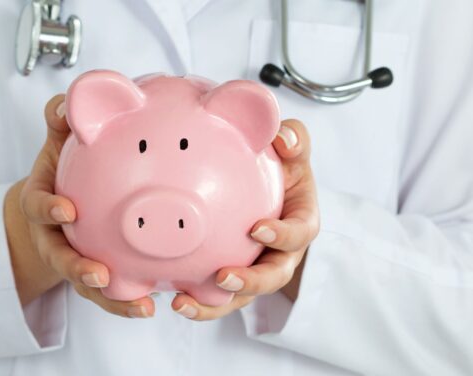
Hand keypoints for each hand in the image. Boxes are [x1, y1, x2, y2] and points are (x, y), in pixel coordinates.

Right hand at [4, 95, 154, 317]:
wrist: (57, 209)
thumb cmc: (61, 174)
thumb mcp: (56, 146)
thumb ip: (60, 125)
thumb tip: (64, 102)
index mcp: (44, 205)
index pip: (39, 208)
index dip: (49, 209)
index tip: (67, 210)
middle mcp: (55, 239)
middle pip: (61, 259)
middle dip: (77, 269)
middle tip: (99, 275)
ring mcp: (74, 261)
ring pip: (88, 285)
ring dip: (111, 299)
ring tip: (141, 306)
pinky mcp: (95, 277)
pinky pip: (111, 295)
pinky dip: (128, 304)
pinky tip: (153, 307)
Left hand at [171, 119, 318, 319]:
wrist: (267, 186)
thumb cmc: (281, 167)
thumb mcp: (292, 149)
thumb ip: (293, 139)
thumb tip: (283, 138)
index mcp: (301, 222)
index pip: (300, 233)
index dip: (283, 235)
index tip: (257, 228)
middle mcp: (282, 253)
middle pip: (274, 277)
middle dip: (251, 283)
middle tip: (222, 276)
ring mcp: (258, 269)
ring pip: (242, 296)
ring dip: (215, 304)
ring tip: (183, 303)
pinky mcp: (234, 279)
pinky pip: (218, 296)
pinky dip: (198, 301)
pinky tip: (172, 298)